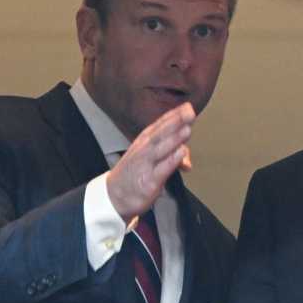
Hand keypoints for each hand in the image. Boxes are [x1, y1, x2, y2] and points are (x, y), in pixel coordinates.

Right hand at [107, 102, 195, 221]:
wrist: (114, 196)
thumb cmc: (135, 175)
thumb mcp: (150, 161)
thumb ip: (171, 157)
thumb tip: (187, 162)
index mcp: (144, 142)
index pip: (159, 126)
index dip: (173, 115)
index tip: (187, 106)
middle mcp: (143, 151)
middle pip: (160, 133)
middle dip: (175, 121)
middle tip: (189, 111)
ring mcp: (145, 165)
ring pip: (160, 149)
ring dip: (174, 138)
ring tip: (188, 128)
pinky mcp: (149, 182)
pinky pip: (161, 169)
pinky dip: (172, 160)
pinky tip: (182, 153)